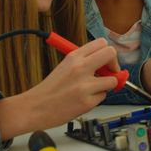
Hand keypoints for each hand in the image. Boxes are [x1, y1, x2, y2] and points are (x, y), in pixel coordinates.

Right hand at [0, 38, 119, 138]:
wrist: (36, 107)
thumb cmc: (50, 89)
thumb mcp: (65, 66)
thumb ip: (85, 61)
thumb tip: (106, 62)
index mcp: (74, 57)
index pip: (102, 43)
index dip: (108, 53)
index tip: (106, 61)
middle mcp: (80, 68)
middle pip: (111, 53)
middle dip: (115, 64)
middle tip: (110, 72)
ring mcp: (84, 85)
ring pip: (112, 80)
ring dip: (106, 85)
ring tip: (93, 89)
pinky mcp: (87, 102)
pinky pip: (103, 97)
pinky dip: (97, 98)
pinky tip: (84, 99)